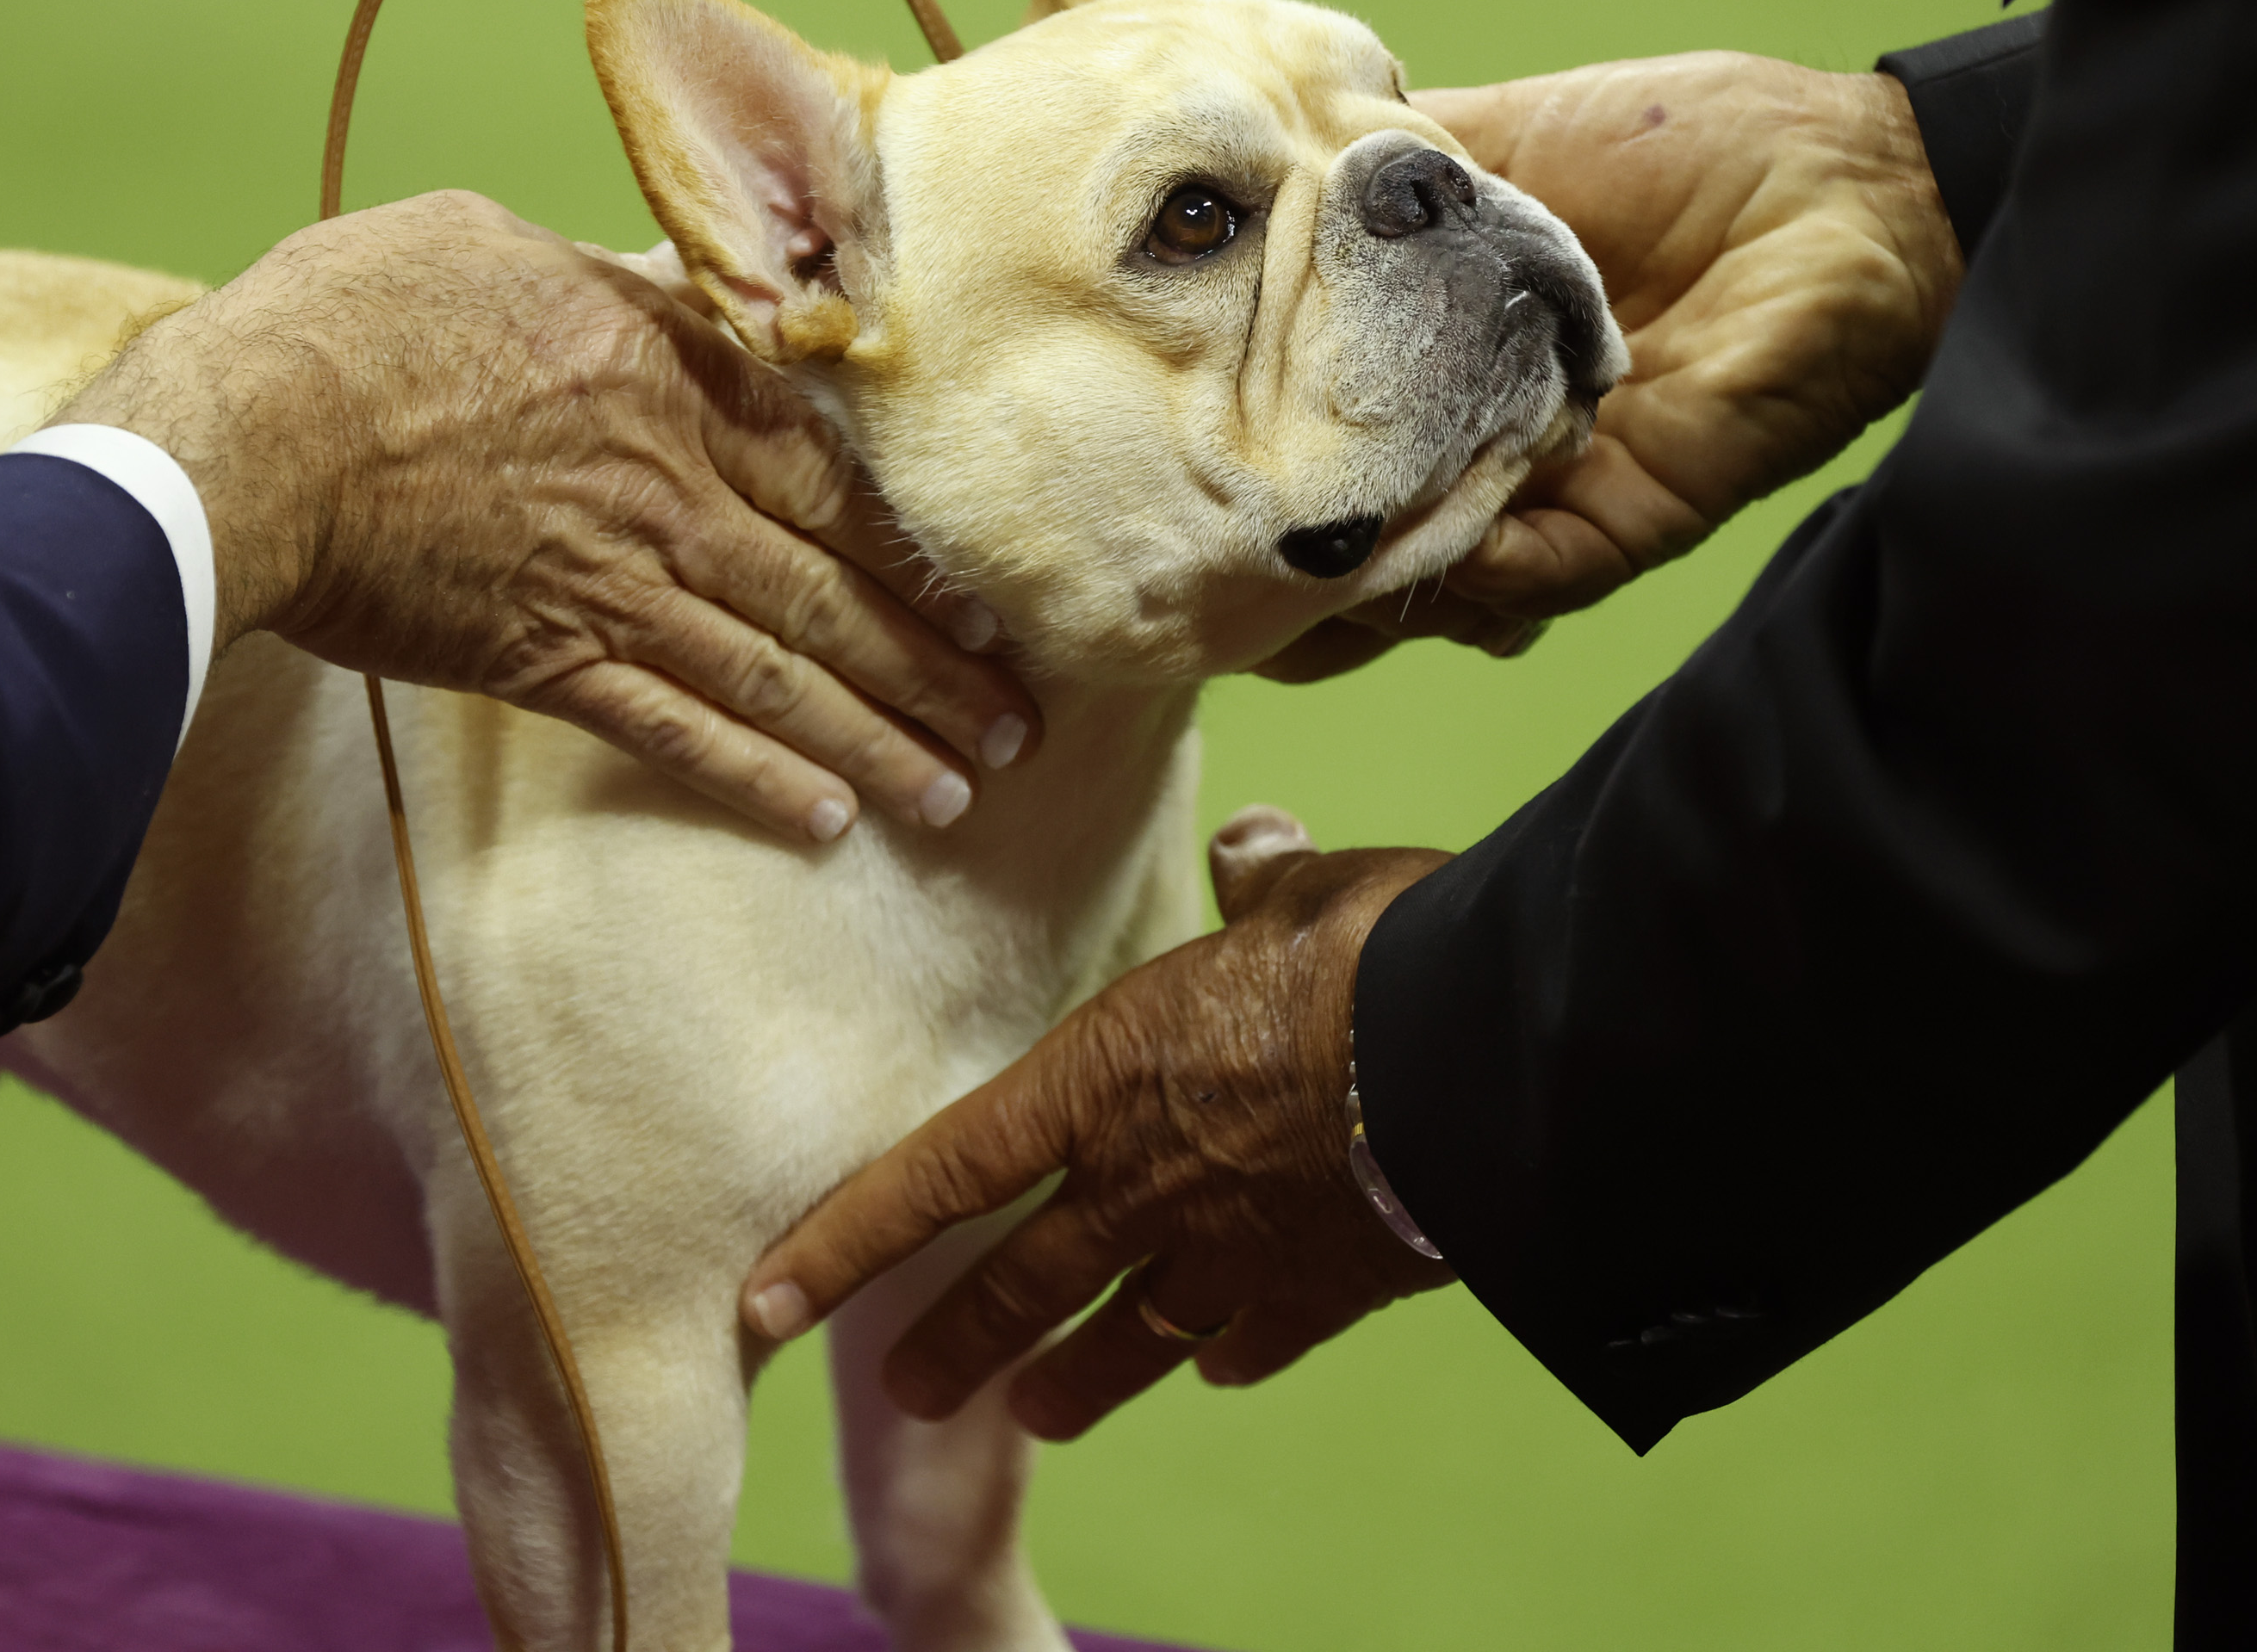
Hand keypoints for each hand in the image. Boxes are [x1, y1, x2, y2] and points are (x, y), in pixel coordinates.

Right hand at [56, 191, 1039, 841]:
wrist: (244, 442)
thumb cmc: (346, 319)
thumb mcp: (487, 245)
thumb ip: (596, 283)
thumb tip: (648, 290)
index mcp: (669, 377)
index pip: (833, 474)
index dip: (920, 547)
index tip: (988, 597)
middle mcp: (671, 490)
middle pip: (839, 590)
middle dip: (938, 666)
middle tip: (1019, 722)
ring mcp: (615, 583)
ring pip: (784, 674)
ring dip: (881, 740)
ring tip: (962, 791)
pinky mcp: (546, 662)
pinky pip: (677, 732)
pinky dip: (758, 778)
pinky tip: (827, 821)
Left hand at [740, 808, 1455, 1440]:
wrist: (1488, 1058)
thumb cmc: (1379, 948)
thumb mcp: (1301, 891)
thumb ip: (1257, 879)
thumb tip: (1251, 844)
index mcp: (1103, 1078)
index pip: (942, 1172)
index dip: (849, 1239)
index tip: (769, 1297)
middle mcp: (1145, 1182)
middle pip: (1020, 1285)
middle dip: (956, 1343)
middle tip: (908, 1386)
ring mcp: (1231, 1250)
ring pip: (1126, 1336)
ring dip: (1073, 1381)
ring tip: (1037, 1413)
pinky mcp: (1322, 1292)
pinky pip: (1249, 1337)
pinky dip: (1222, 1351)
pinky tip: (1213, 1367)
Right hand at [1252, 55, 1962, 682]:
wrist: (1843, 177)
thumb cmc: (1686, 142)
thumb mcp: (1497, 137)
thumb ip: (1376, 177)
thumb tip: (1242, 175)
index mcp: (1442, 356)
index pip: (1324, 428)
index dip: (1245, 451)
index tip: (1153, 450)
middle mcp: (1485, 442)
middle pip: (1358, 538)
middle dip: (1277, 571)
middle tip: (1192, 567)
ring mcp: (1551, 493)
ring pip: (1428, 583)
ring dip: (1353, 586)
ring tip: (1281, 572)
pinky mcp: (1627, 521)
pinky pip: (1528, 579)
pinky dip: (1467, 574)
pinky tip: (1415, 547)